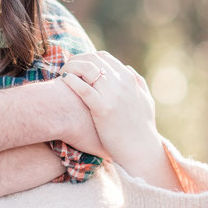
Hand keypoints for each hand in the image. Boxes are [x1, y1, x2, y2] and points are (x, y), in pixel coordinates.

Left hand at [58, 52, 164, 175]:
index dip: (86, 57)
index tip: (76, 64)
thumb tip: (127, 68)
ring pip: (87, 69)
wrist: (140, 150)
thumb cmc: (142, 127)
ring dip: (71, 67)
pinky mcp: (102, 109)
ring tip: (62, 73)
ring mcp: (112, 95)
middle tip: (65, 67)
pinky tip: (64, 80)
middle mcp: (121, 83)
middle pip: (92, 60)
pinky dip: (72, 80)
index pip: (103, 57)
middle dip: (76, 60)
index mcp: (129, 79)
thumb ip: (138, 82)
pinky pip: (83, 88)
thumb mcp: (145, 100)